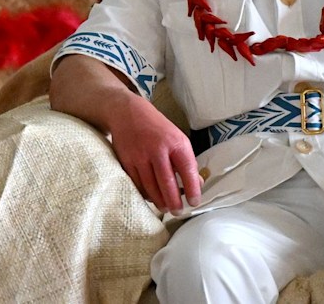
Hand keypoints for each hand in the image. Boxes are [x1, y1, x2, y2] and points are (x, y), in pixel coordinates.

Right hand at [107, 94, 200, 213]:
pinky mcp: (126, 161)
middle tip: (178, 211)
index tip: (195, 202)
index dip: (192, 189)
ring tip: (165, 207)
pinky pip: (137, 184)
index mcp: (175, 143)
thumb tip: (198, 185)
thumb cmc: (157, 128)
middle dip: (174, 202)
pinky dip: (145, 193)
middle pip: (167, 183)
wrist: (127, 112)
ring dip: (159, 201)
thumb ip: (187, 161)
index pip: (187, 170)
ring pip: (151, 187)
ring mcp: (140, 156)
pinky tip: (151, 197)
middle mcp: (157, 149)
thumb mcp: (177, 138)